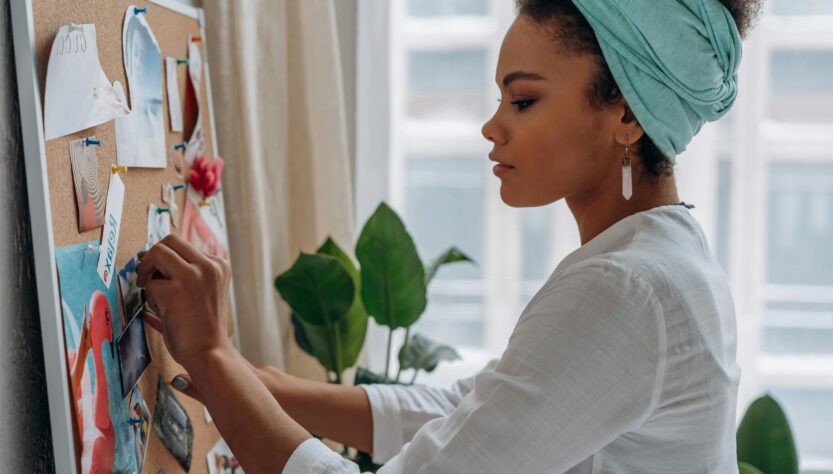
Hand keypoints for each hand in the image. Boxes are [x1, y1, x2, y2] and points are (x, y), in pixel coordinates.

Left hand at [136, 234, 231, 370]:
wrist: (209, 352)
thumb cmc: (203, 327)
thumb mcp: (204, 291)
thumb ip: (187, 274)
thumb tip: (152, 260)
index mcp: (219, 264)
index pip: (184, 246)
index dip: (167, 259)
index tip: (160, 275)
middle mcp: (210, 265)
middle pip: (169, 240)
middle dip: (153, 257)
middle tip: (147, 278)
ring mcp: (194, 276)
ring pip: (157, 253)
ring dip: (149, 274)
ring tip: (157, 298)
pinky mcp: (175, 290)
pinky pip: (150, 284)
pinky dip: (151, 298)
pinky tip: (163, 312)